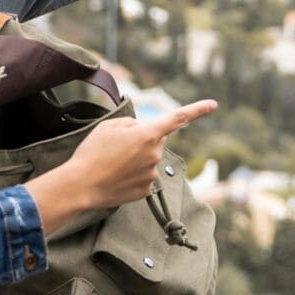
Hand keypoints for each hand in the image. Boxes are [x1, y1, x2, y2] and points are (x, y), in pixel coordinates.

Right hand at [24, 99, 216, 233]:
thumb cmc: (92, 151)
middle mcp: (155, 154)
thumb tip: (143, 130)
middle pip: (156, 140)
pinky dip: (132, 174)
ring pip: (149, 159)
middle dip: (143, 139)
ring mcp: (152, 174)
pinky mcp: (146, 190)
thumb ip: (132, 123)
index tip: (213, 104)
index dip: (197, 110)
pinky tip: (116, 176)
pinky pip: (143, 176)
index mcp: (148, 134)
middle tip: (117, 145)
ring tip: (111, 162)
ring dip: (135, 158)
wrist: (80, 185)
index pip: (177, 118)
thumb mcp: (109, 125)